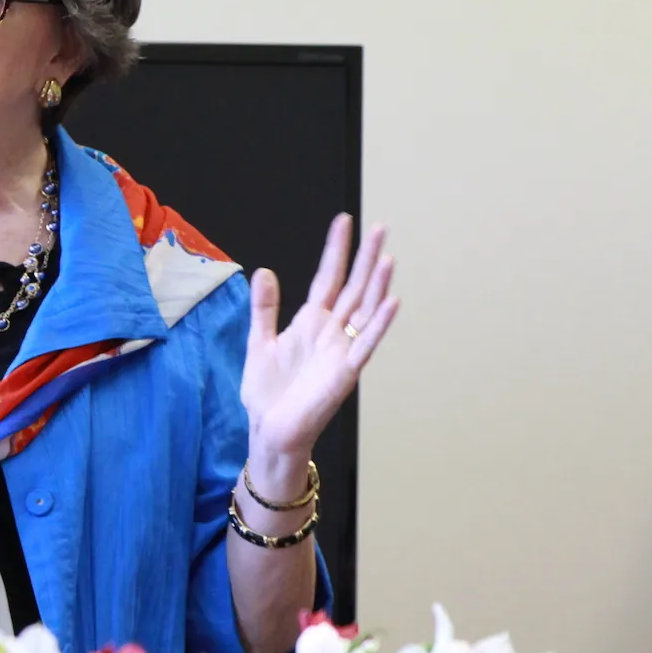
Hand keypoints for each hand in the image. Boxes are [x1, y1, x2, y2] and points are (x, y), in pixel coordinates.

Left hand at [239, 215, 399, 483]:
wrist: (270, 431)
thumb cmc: (268, 392)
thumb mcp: (260, 341)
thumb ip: (265, 307)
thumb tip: (263, 270)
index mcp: (311, 321)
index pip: (328, 277)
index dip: (336, 250)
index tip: (344, 221)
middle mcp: (332, 331)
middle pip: (354, 287)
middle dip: (365, 258)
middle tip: (379, 228)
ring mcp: (341, 350)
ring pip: (365, 311)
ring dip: (378, 285)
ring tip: (387, 257)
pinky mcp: (345, 373)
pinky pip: (365, 344)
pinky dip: (378, 324)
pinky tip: (391, 302)